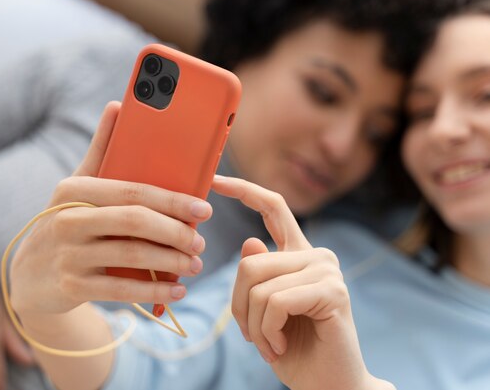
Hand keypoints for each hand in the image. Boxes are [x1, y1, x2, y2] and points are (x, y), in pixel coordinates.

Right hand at [10, 102, 212, 316]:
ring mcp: (68, 255)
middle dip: (175, 232)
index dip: (172, 200)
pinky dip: (154, 291)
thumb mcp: (76, 187)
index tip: (204, 208)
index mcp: (74, 190)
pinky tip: (177, 290)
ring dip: (170, 262)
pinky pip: (121, 290)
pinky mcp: (71, 287)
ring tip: (195, 263)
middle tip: (200, 241)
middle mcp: (67, 220)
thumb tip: (117, 105)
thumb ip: (101, 149)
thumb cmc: (64, 222)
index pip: (132, 191)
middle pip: (134, 222)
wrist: (29, 276)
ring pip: (131, 256)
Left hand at [212, 176, 393, 389]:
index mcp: (297, 255)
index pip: (272, 208)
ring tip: (269, 346)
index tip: (216, 179)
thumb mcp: (261, 313)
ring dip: (253, 326)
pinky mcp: (333, 291)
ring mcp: (327, 270)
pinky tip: (280, 347)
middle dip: (239, 307)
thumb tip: (250, 242)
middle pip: (249, 262)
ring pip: (258, 284)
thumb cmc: (294, 351)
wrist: (328, 388)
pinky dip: (267, 332)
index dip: (244, 190)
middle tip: (252, 337)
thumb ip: (257, 277)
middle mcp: (315, 255)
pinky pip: (274, 302)